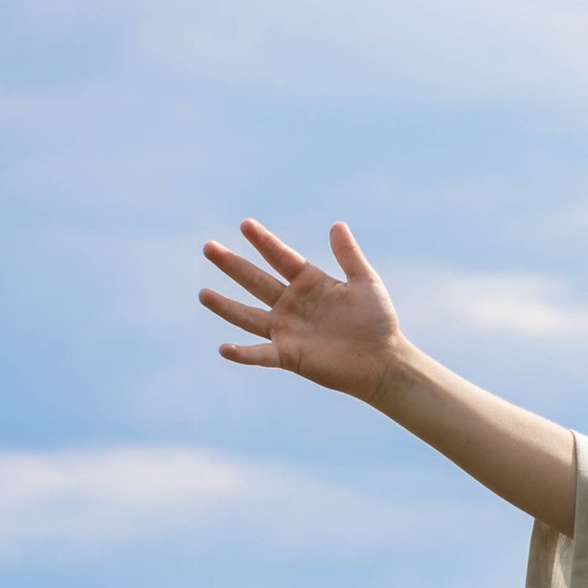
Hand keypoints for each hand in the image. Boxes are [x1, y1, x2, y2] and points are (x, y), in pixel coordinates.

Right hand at [200, 219, 401, 400]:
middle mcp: (292, 304)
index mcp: (309, 282)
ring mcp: (287, 330)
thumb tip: (337, 225)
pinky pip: (261, 354)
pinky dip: (243, 354)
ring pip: (248, 316)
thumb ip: (349, 256)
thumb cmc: (378, 323)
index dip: (264, 242)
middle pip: (256, 281)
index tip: (246, 224)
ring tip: (203, 294)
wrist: (385, 363)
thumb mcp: (366, 283)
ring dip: (226, 307)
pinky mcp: (289, 356)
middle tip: (209, 247)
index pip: (280, 257)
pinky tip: (224, 349)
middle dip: (233, 265)